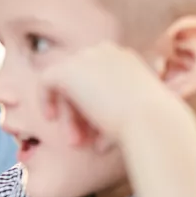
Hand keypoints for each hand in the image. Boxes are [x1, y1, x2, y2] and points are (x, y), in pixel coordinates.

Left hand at [41, 42, 177, 148]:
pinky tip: (51, 118)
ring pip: (67, 86)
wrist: (149, 120)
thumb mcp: (134, 119)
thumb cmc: (149, 125)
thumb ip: (113, 120)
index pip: (98, 80)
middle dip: (79, 115)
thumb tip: (99, 141)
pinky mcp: (69, 69)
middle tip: (79, 142)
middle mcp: (107, 52)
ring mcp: (87, 58)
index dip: (93, 108)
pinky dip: (46, 99)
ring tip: (74, 143)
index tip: (94, 134)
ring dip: (70, 116)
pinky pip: (47, 80)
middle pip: (81, 82)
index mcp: (126, 59)